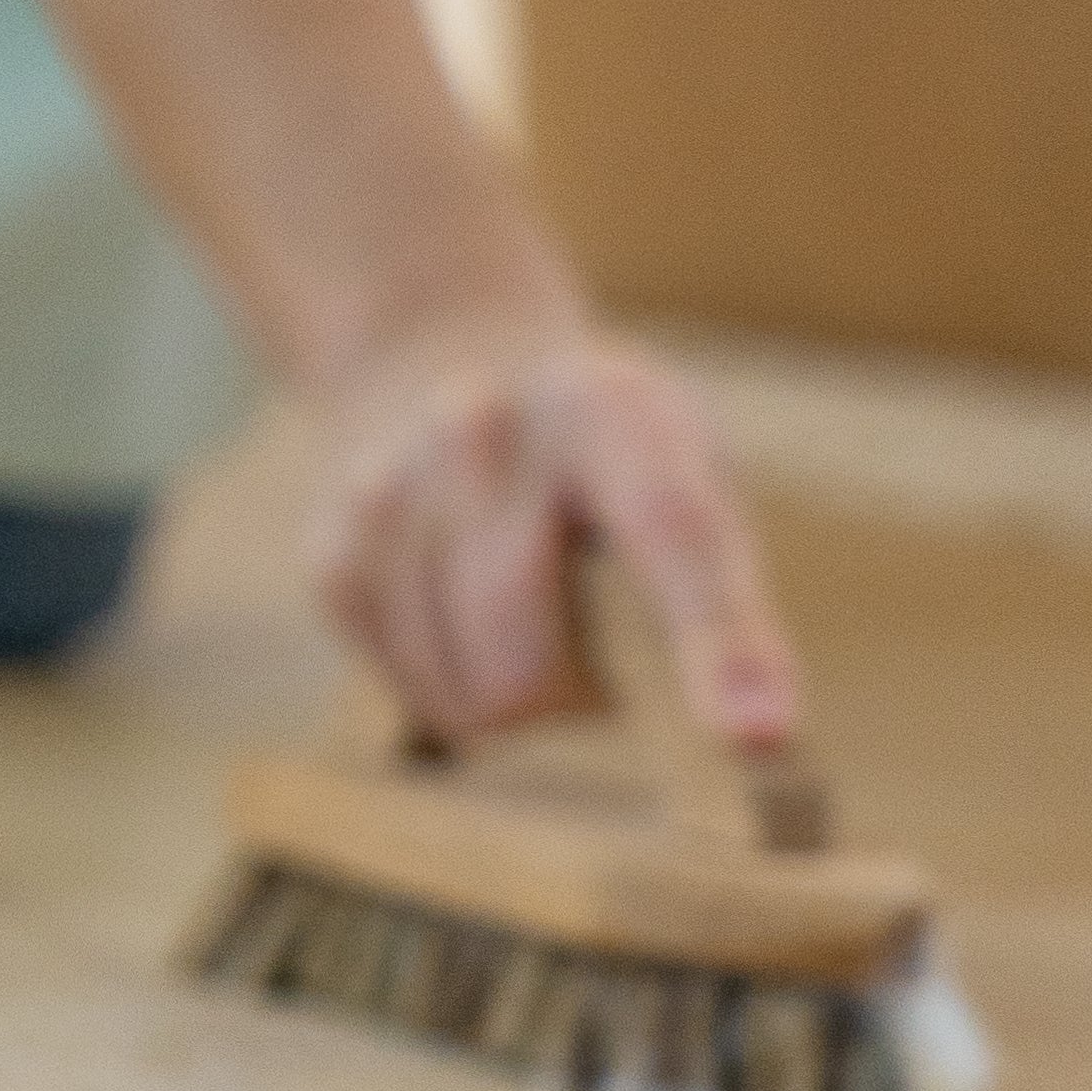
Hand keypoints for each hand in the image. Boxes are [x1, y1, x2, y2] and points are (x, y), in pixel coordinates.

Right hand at [306, 318, 803, 749]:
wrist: (432, 349)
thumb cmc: (601, 443)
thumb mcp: (681, 457)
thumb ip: (711, 581)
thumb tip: (756, 740)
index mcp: (604, 407)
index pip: (670, 535)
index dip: (719, 645)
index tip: (759, 739)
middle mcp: (481, 435)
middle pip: (529, 661)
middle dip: (581, 699)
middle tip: (601, 659)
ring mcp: (388, 491)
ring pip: (470, 695)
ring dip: (518, 699)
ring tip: (529, 622)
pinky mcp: (332, 552)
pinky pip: (414, 691)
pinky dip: (455, 687)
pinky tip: (463, 618)